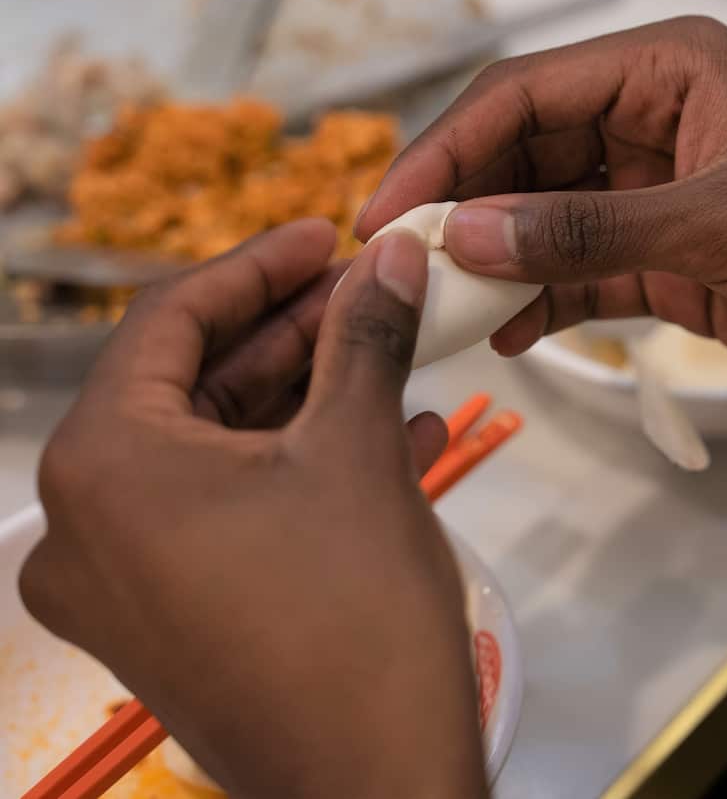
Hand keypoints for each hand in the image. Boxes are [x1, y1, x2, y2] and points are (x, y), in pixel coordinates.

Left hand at [19, 220, 487, 798]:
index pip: (171, 322)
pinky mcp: (165, 622)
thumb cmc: (353, 617)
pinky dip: (295, 469)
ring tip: (391, 357)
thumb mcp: (358, 448)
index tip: (323, 235)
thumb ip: (365, 335)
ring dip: (306, 399)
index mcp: (101, 466)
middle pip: (193, 387)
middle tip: (366, 294)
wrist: (372, 783)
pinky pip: (224, 513)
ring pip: (215, 451)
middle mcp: (83, 525)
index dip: (258, 266)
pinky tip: (389, 435)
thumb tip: (387, 260)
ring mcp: (119, 584)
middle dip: (292, 335)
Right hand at [357, 17, 726, 405]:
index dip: (450, 149)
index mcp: (671, 71)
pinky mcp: (680, 267)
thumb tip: (471, 232)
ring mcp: (665, 200)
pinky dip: (545, 302)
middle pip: (528, 157)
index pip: (528, 94)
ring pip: (550, 222)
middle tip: (401, 270)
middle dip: (466, 209)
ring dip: (497, 262)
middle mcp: (656, 126)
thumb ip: (594, 228)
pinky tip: (505, 333)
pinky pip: (588, 276)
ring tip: (437, 310)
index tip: (391, 211)